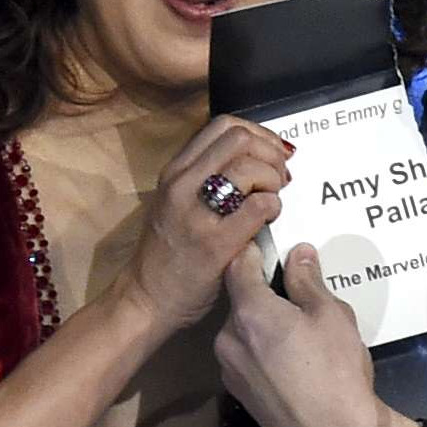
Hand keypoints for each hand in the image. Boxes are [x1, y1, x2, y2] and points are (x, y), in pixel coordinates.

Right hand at [116, 116, 290, 333]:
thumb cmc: (168, 254)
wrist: (147, 300)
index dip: (259, 134)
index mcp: (175, 171)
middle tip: (279, 177)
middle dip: (270, 154)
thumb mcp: (176, 202)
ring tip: (273, 199)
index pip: (224, 125)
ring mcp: (196, 213)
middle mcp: (181, 184)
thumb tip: (256, 158)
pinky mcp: (215, 243)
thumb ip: (207, 178)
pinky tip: (268, 219)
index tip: (272, 154)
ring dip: (273, 180)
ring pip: (249, 168)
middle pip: (240, 139)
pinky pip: (258, 206)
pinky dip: (273, 206)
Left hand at [215, 242, 418, 426]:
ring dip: (263, 324)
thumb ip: (308, 281)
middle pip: (240, 300)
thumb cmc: (335, 370)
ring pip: (242, 331)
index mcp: (249, 312)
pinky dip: (262, 350)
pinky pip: (246, 357)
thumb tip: (298, 253)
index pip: (238, 265)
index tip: (270, 244)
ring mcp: (229, 369)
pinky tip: (293, 363)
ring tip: (300, 334)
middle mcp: (228, 338)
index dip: (253, 250)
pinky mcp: (238, 394)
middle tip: (298, 296)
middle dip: (264, 292)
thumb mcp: (331, 315)